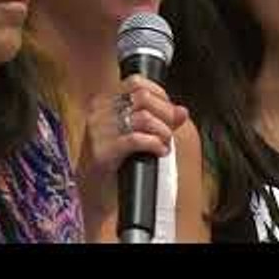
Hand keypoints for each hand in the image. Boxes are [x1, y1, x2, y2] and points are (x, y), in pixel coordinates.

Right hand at [76, 75, 188, 237]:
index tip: (170, 113)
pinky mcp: (102, 152)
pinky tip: (159, 152)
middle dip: (165, 113)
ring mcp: (97, 131)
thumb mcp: (136, 134)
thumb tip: (182, 111)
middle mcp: (97, 112)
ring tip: (165, 143)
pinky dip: (155, 144)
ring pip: (143, 118)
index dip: (160, 96)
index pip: (136, 83)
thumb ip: (159, 119)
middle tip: (171, 131)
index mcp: (102, 102)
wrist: (96, 195)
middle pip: (142, 97)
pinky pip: (136, 139)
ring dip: (162, 131)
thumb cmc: (116, 162)